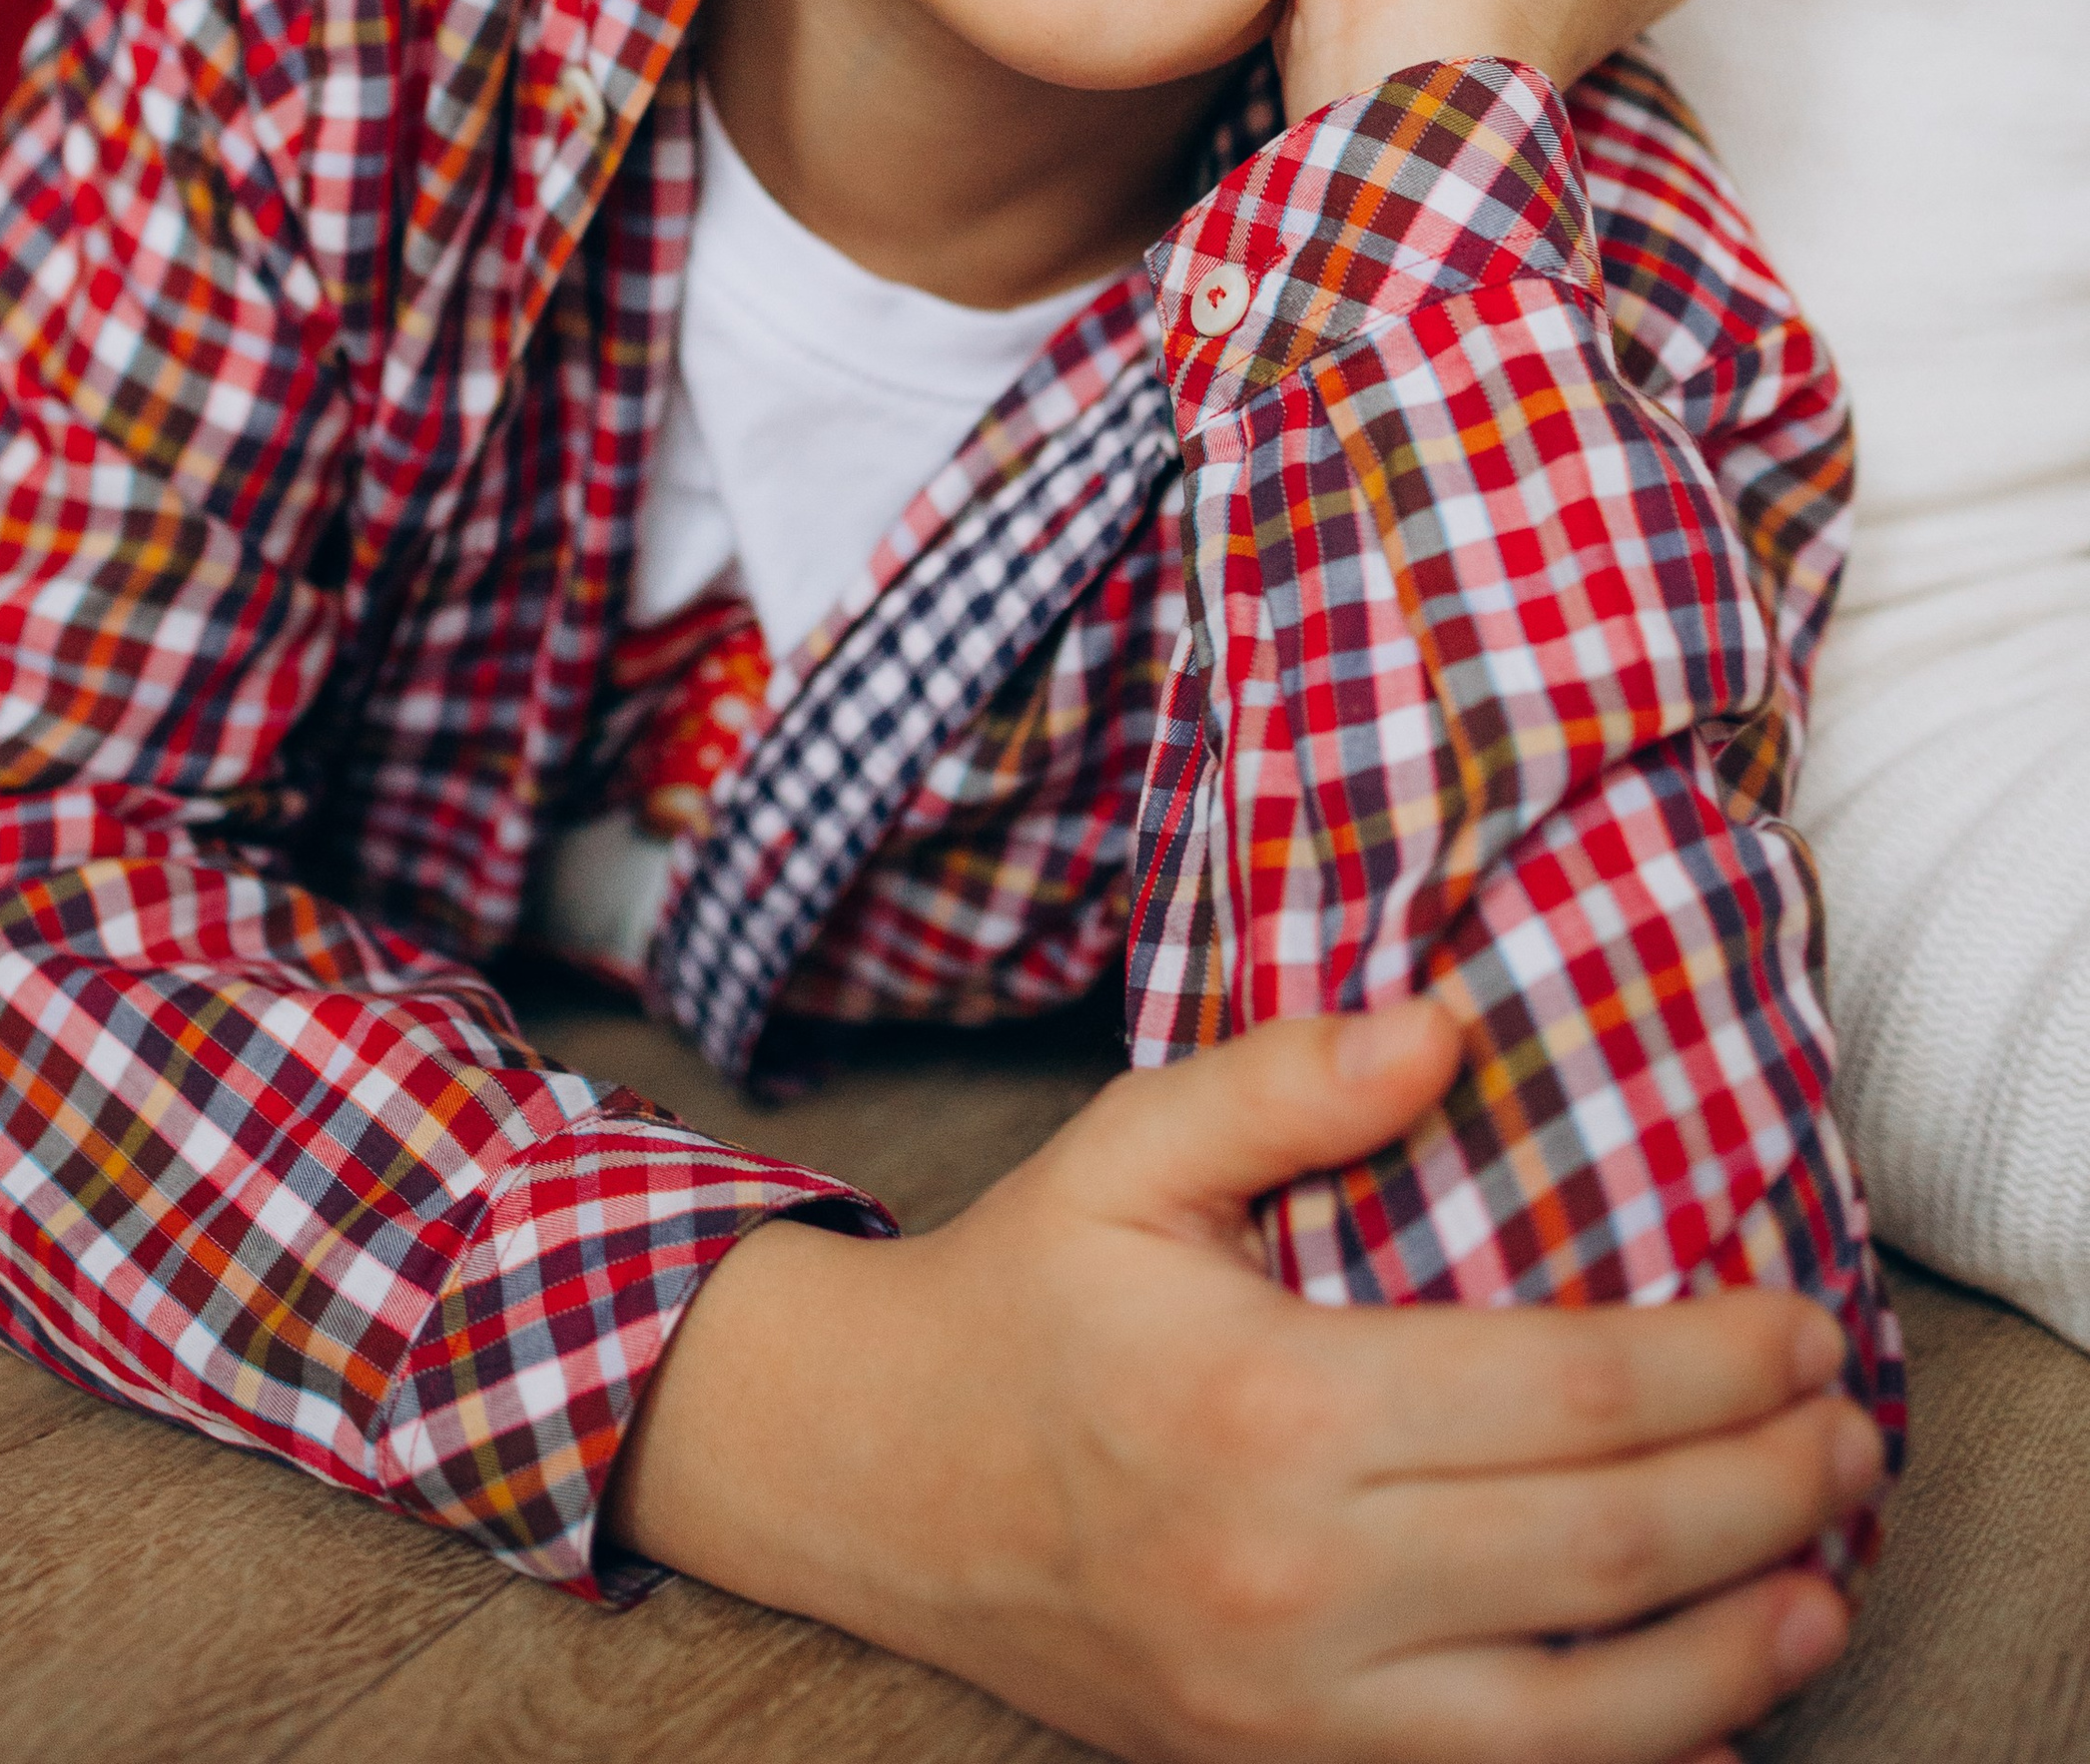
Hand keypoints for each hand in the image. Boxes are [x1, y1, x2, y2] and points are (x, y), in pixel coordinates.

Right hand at [608, 1000, 1873, 1763]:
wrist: (870, 1482)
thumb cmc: (1019, 1299)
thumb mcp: (1127, 1151)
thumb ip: (1286, 1084)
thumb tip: (1445, 1023)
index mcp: (1269, 1405)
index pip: (1562, 1392)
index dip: (1711, 1361)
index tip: (1798, 1318)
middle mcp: (1293, 1577)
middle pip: (1600, 1549)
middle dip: (1760, 1491)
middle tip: (1847, 1434)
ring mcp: (1290, 1706)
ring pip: (1577, 1718)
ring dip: (1731, 1652)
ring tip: (1822, 1581)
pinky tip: (1710, 1722)